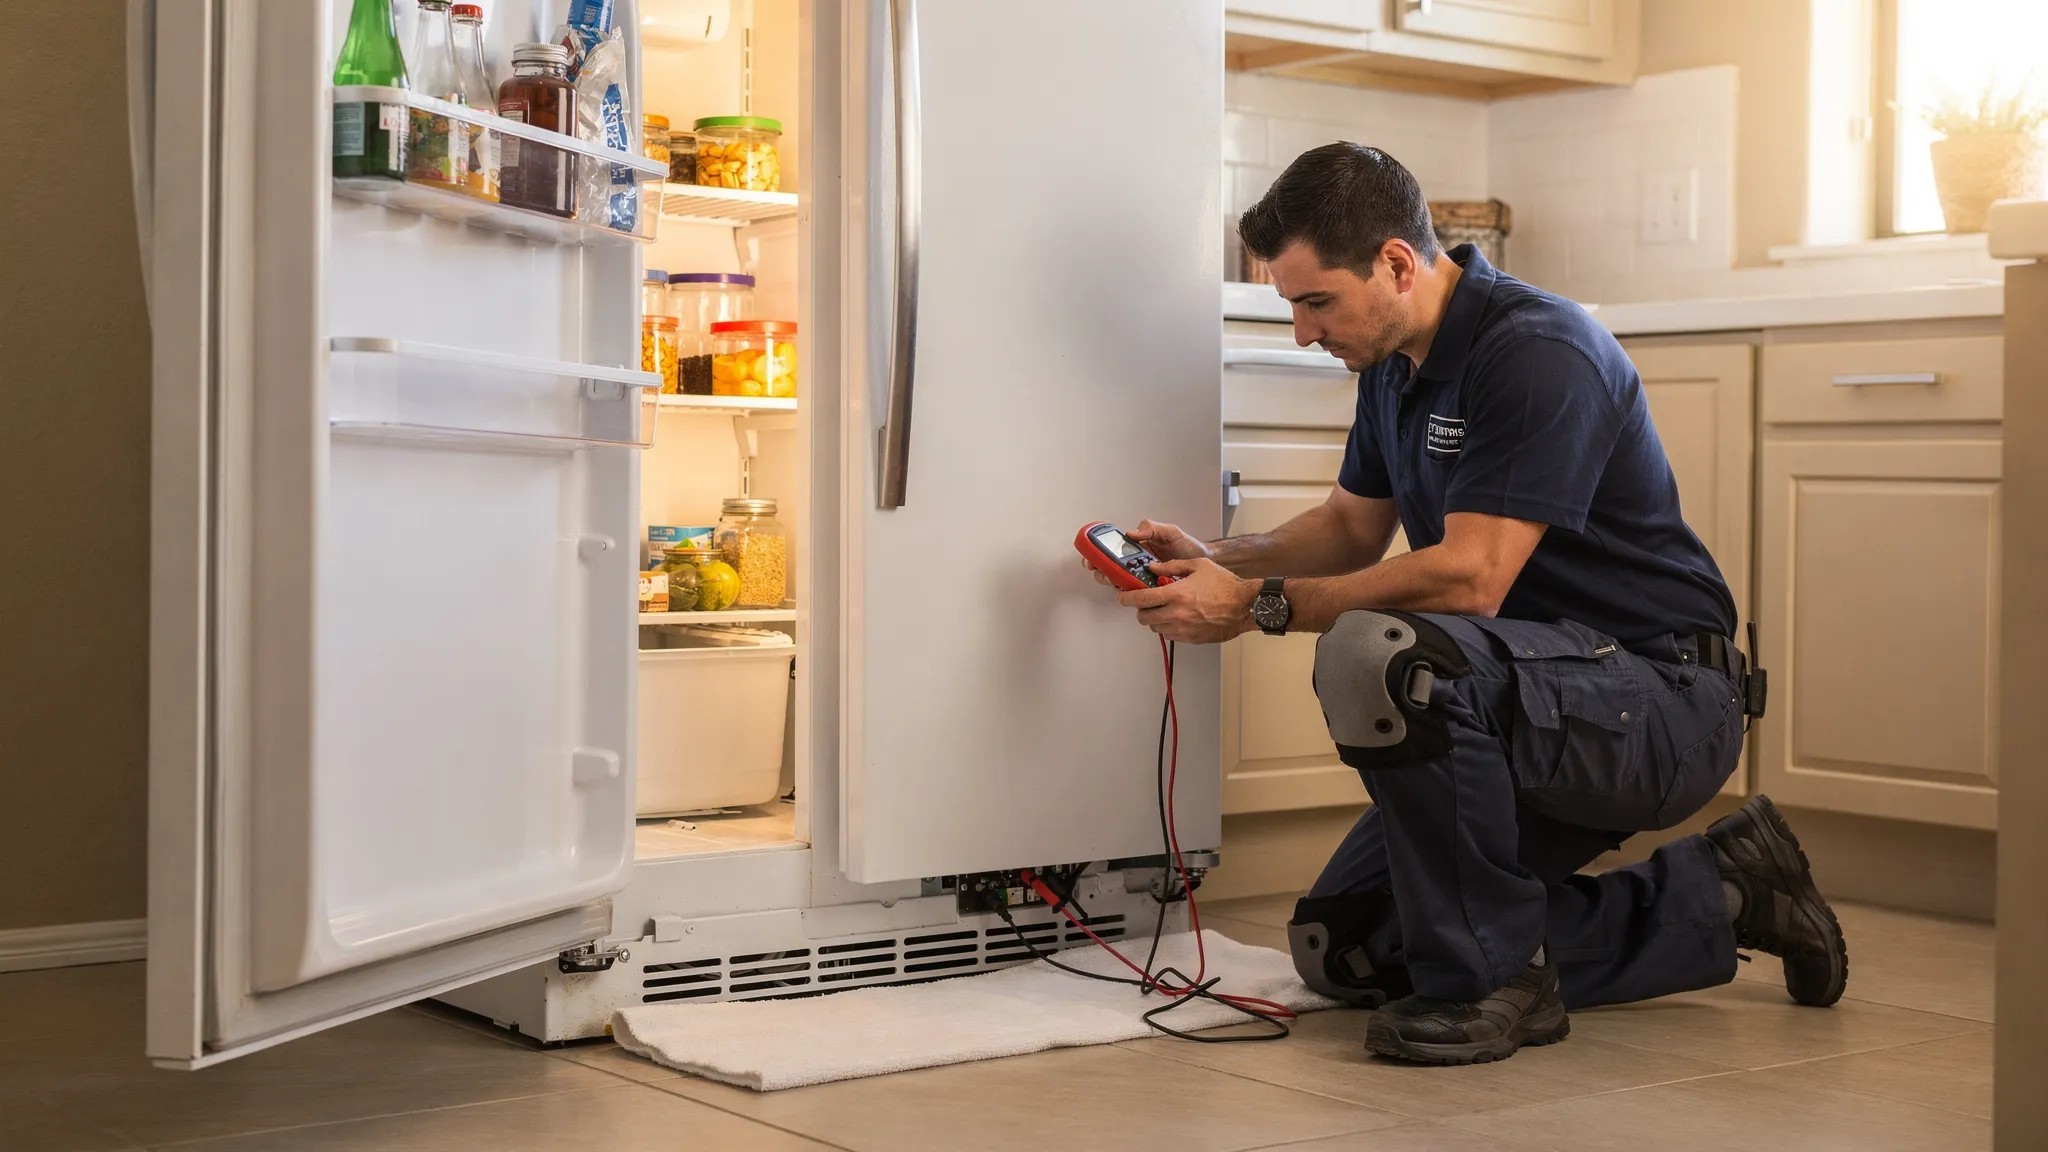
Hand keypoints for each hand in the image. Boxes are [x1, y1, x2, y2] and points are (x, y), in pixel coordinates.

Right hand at [1080, 519, 1212, 586]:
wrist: (1204, 562)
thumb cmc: (1186, 545)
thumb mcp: (1169, 531)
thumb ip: (1150, 528)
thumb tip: (1132, 533)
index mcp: (1137, 548)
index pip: (1111, 551)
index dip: (1097, 555)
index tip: (1091, 557)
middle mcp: (1136, 564)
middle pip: (1110, 570)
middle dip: (1102, 571)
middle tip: (1105, 572)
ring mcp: (1142, 578)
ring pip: (1120, 583)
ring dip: (1116, 583)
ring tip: (1121, 581)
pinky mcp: (1151, 591)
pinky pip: (1137, 594)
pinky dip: (1132, 594)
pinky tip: (1134, 591)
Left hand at [1115, 558, 1257, 644]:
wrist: (1246, 605)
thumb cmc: (1226, 585)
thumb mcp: (1198, 566)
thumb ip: (1172, 566)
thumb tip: (1154, 568)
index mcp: (1175, 594)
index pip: (1140, 599)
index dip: (1126, 598)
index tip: (1122, 597)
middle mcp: (1176, 614)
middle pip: (1144, 618)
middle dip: (1141, 610)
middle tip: (1147, 603)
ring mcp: (1183, 629)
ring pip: (1156, 628)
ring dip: (1156, 619)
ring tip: (1166, 609)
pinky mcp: (1191, 639)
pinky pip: (1171, 635)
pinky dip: (1169, 628)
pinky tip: (1179, 618)